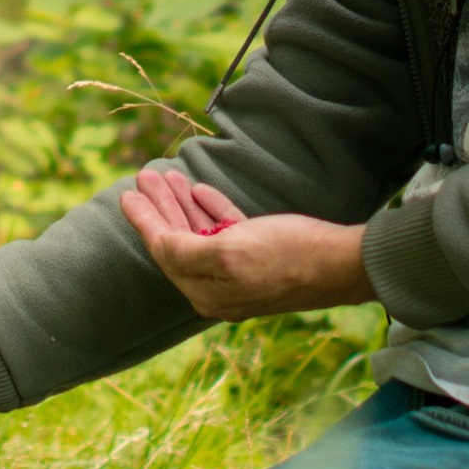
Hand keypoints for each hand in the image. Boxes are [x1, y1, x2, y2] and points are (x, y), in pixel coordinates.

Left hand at [120, 166, 373, 321]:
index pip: (164, 252)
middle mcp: (220, 288)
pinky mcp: (262, 257)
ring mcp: (242, 274)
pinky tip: (200, 191)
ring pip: (202, 234)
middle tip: (146, 175)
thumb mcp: (229, 253)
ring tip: (168, 175)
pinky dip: (212, 210)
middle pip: (180, 241)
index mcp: (207, 292)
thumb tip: (157, 244)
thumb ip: (186, 251)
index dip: (144, 221)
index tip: (125, 195)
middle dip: (161, 207)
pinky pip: (227, 232)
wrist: (343, 263)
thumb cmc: (287, 255)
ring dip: (183, 203)